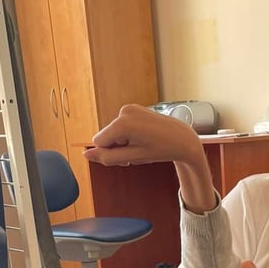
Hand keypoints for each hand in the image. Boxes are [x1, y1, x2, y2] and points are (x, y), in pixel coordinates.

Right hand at [86, 104, 202, 166]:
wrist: (182, 138)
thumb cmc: (161, 149)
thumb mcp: (133, 158)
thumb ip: (108, 157)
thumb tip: (86, 154)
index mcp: (123, 123)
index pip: (99, 142)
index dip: (109, 154)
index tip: (127, 159)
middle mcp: (124, 111)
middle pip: (106, 136)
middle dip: (117, 148)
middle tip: (136, 154)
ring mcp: (129, 108)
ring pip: (114, 133)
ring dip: (124, 143)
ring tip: (142, 145)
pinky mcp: (133, 108)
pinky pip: (121, 127)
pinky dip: (129, 135)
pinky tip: (143, 138)